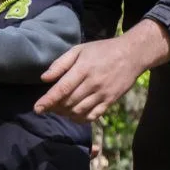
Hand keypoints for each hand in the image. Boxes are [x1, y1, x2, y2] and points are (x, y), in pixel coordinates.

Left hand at [35, 20, 169, 121]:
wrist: (132, 54)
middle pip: (69, 102)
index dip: (48, 100)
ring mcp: (103, 93)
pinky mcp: (111, 101)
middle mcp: (93, 83)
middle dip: (55, 107)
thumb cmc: (102, 50)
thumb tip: (44, 78)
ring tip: (60, 110)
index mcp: (83, 69)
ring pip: (79, 111)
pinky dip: (81, 119)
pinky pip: (93, 116)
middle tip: (48, 107)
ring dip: (66, 114)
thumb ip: (60, 64)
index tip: (37, 109)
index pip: (62, 89)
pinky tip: (74, 115)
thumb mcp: (79, 50)